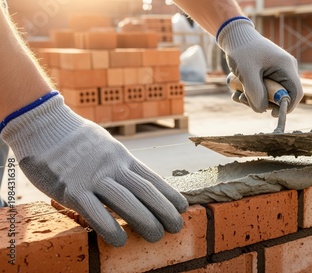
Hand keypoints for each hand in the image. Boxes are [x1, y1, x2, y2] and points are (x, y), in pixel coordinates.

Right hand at [1, 92, 187, 246]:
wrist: (43, 125)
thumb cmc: (75, 139)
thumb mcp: (105, 145)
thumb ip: (119, 163)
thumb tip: (134, 178)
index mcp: (121, 157)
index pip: (152, 178)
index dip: (169, 194)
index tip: (183, 207)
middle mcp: (112, 167)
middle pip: (145, 191)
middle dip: (164, 211)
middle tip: (176, 227)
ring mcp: (93, 177)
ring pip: (126, 201)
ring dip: (145, 220)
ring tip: (157, 236)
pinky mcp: (72, 189)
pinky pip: (95, 211)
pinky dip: (109, 227)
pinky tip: (120, 240)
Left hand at [217, 17, 302, 113]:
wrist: (234, 35)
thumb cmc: (241, 50)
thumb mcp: (246, 72)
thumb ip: (255, 92)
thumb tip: (262, 109)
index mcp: (286, 66)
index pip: (295, 93)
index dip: (287, 106)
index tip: (272, 113)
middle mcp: (285, 69)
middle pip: (281, 96)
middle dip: (263, 102)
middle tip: (245, 100)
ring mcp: (276, 72)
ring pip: (270, 95)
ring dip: (254, 98)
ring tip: (237, 94)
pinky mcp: (267, 74)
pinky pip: (262, 90)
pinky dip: (250, 93)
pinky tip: (237, 91)